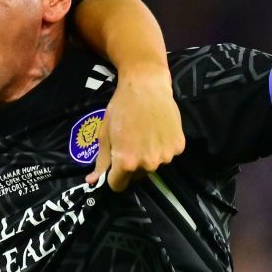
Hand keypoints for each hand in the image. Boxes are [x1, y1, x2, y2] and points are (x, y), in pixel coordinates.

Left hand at [91, 64, 185, 191]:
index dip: (113, 177)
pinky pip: (167, 154)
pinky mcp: (179, 146)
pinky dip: (162, 147)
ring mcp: (166, 156)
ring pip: (152, 165)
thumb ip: (101, 161)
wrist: (147, 85)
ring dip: (148, 156)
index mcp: (127, 163)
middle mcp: (148, 164)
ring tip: (145, 134)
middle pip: (136, 176)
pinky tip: (158, 130)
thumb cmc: (121, 108)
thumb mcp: (105, 134)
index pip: (118, 185)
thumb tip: (92, 182)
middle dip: (131, 165)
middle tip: (130, 142)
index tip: (114, 165)